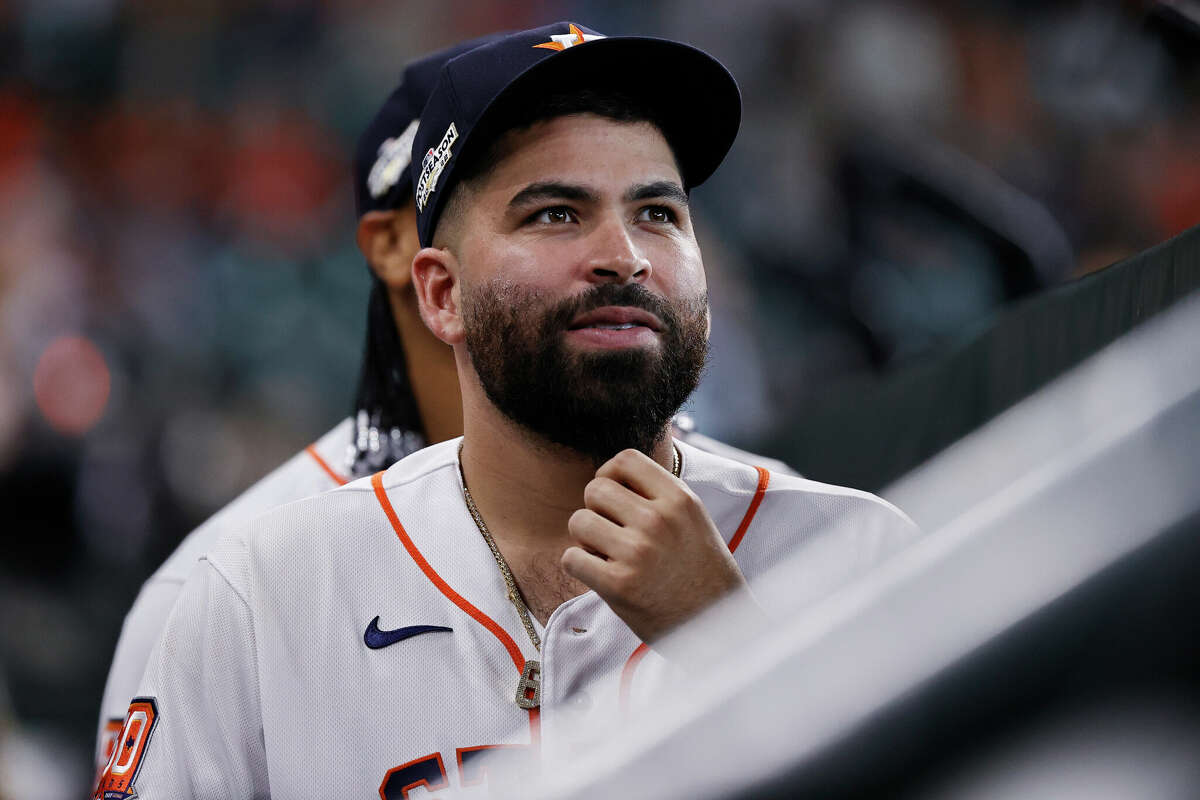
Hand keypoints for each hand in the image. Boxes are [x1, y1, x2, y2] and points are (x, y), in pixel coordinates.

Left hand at [561, 448, 751, 643]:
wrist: (719, 627)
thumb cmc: (702, 572)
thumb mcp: (693, 520)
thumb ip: (659, 494)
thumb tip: (613, 470)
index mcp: (680, 499)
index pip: (625, 459)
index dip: (609, 474)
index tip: (614, 496)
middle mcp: (658, 520)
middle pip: (595, 489)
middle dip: (595, 509)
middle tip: (611, 532)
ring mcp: (638, 552)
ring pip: (578, 521)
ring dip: (585, 539)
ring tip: (608, 554)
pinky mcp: (619, 585)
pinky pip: (571, 557)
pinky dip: (579, 565)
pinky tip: (600, 574)